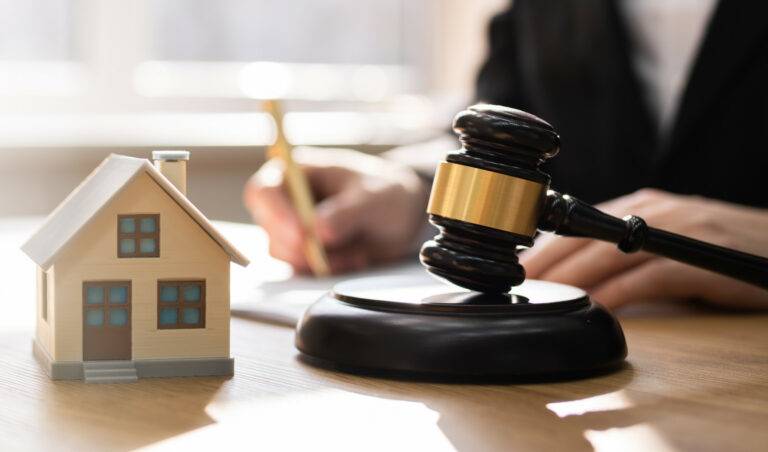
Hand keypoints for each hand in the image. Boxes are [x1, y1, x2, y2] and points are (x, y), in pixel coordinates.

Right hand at [243, 147, 428, 274]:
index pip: (263, 191)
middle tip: (335, 250)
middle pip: (270, 228)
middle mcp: (287, 201)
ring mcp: (293, 229)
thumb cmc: (384, 192)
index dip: (277, 214)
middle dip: (302, 245)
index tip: (303, 235)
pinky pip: (304, 270)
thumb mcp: (373, 198)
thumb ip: (346, 212)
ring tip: (357, 252)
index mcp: (295, 173)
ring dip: (321, 259)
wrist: (402, 214)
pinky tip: (356, 258)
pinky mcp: (304, 253)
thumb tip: (318, 231)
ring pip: (286, 254)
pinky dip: (329, 269)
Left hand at [520, 189, 767, 308]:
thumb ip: (624, 248)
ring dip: (569, 280)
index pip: (576, 225)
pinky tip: (595, 310)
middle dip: (544, 264)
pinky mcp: (695, 260)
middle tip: (514, 287)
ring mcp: (672, 233)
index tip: (513, 269)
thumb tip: (578, 273)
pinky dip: (616, 296)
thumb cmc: (717, 246)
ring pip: (606, 255)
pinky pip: (645, 279)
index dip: (542, 249)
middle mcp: (649, 212)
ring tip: (540, 298)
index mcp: (638, 207)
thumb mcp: (664, 239)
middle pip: (581, 237)